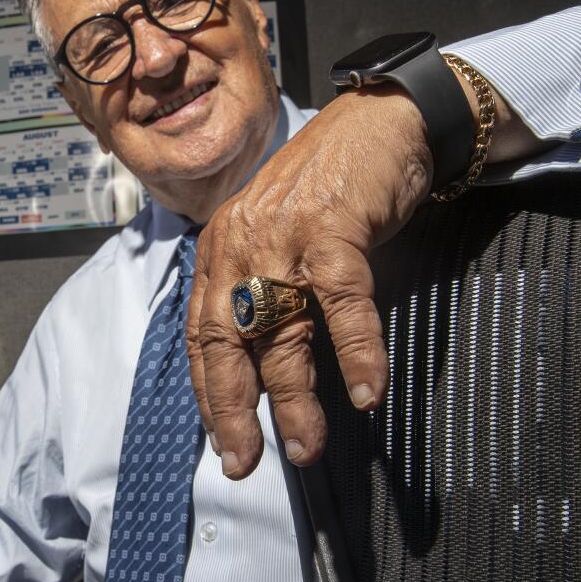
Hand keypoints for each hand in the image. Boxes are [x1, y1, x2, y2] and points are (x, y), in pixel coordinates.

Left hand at [186, 87, 432, 477]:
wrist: (377, 120)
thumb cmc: (330, 188)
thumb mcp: (278, 238)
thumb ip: (264, 290)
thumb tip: (266, 368)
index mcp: (221, 251)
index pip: (203, 336)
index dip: (210, 394)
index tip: (222, 442)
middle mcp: (240, 245)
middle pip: (227, 343)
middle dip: (232, 410)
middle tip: (243, 461)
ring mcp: (282, 236)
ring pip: (281, 333)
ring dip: (294, 398)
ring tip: (305, 447)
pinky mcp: (331, 228)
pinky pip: (341, 303)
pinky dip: (356, 352)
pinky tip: (368, 393)